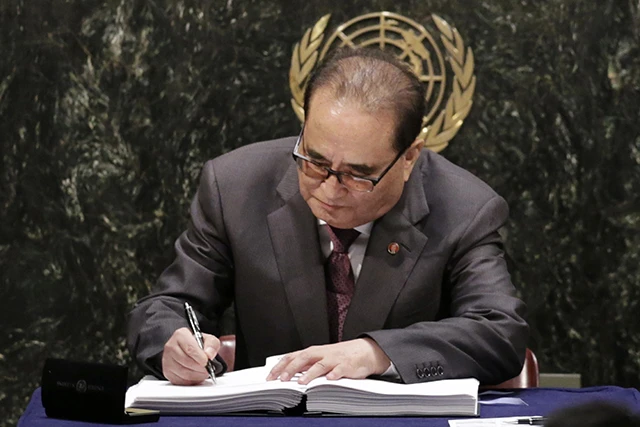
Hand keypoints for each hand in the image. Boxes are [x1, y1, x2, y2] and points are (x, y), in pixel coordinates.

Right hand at [162, 327, 219, 384]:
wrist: (188, 350)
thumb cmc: (197, 344)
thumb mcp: (209, 339)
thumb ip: (212, 344)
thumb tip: (209, 354)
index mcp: (180, 335)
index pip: (189, 348)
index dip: (199, 357)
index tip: (206, 362)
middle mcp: (171, 347)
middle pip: (186, 361)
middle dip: (200, 368)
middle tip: (208, 369)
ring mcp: (167, 360)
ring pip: (183, 373)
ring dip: (197, 375)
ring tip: (204, 372)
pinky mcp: (167, 372)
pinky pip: (180, 381)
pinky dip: (191, 381)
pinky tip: (196, 376)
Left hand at [266, 338, 390, 384]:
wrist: (364, 351)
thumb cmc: (340, 356)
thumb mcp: (320, 359)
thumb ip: (305, 365)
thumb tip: (286, 374)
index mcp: (313, 352)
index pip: (292, 357)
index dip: (280, 366)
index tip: (270, 377)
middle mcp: (322, 354)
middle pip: (304, 359)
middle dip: (292, 369)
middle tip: (282, 379)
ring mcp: (334, 360)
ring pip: (320, 365)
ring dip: (310, 373)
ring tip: (302, 382)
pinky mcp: (347, 366)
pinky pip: (340, 370)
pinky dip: (335, 374)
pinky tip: (330, 379)